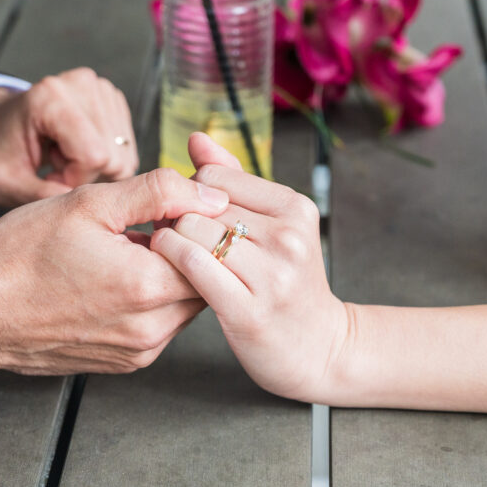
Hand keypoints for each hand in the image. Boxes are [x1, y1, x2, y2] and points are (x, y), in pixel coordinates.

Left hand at [0, 68, 137, 206]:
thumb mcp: (3, 183)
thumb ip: (42, 196)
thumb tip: (84, 208)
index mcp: (50, 98)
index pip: (94, 155)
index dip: (76, 180)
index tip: (48, 179)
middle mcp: (81, 85)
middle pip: (113, 155)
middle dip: (85, 173)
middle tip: (52, 168)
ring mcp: (98, 88)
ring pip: (123, 152)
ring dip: (94, 165)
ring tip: (60, 157)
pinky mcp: (109, 98)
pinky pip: (124, 145)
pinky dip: (101, 155)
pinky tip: (72, 149)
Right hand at [0, 167, 228, 383]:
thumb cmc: (19, 258)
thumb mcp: (88, 204)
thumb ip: (159, 192)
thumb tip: (211, 191)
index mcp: (147, 286)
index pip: (213, 249)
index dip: (201, 219)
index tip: (176, 203)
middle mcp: (151, 328)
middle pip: (207, 279)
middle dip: (190, 247)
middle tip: (155, 223)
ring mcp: (140, 351)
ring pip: (186, 303)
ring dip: (172, 274)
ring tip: (134, 249)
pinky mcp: (127, 363)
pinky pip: (162, 326)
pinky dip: (153, 300)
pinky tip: (120, 277)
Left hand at [151, 133, 348, 401]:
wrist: (319, 348)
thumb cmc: (285, 283)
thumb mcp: (274, 224)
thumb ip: (233, 179)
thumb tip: (196, 138)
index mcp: (296, 208)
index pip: (216, 176)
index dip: (190, 192)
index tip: (187, 214)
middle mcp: (288, 237)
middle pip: (201, 204)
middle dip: (177, 216)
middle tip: (172, 235)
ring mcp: (272, 274)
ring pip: (192, 232)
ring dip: (168, 239)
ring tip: (169, 252)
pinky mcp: (248, 309)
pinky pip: (191, 265)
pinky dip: (170, 260)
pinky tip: (167, 267)